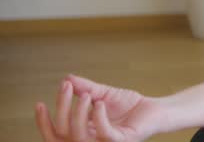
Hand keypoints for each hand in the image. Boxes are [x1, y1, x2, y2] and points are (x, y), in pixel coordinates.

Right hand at [35, 74, 163, 141]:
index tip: (39, 103)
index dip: (43, 123)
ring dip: (78, 113)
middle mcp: (91, 141)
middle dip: (61, 110)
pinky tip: (100, 103)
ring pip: (80, 136)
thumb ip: (86, 88)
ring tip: (86, 95)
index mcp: (84, 133)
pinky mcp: (122, 140)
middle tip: (66, 87)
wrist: (154, 108)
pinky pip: (105, 135)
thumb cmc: (128, 105)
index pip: (56, 135)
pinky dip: (99, 118)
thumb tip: (67, 78)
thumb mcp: (103, 94)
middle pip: (63, 134)